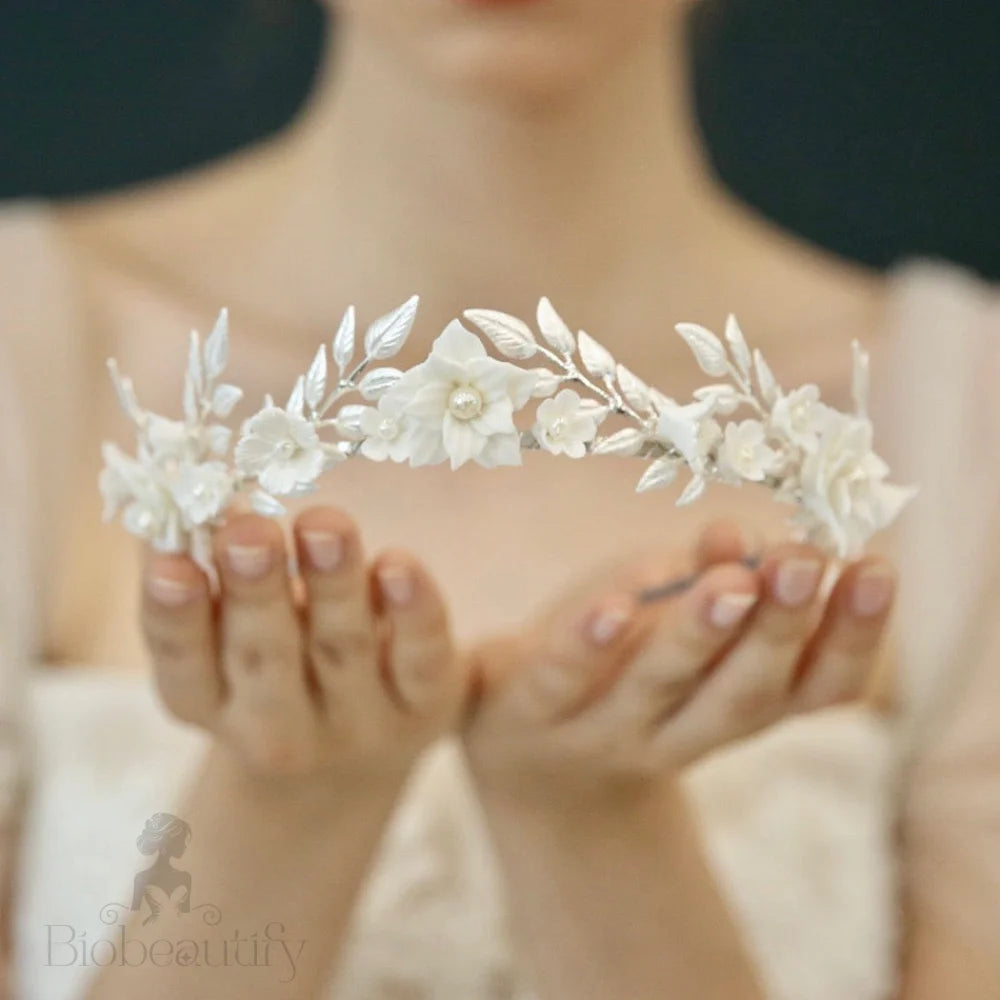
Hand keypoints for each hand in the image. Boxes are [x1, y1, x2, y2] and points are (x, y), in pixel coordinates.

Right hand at [140, 506, 461, 784]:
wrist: (359, 751)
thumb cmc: (277, 663)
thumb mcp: (225, 630)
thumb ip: (201, 564)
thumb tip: (176, 481)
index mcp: (210, 703)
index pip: (183, 664)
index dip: (174, 613)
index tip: (170, 561)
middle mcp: (278, 729)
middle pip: (264, 658)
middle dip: (255, 592)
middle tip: (247, 533)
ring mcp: (357, 723)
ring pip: (341, 649)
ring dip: (331, 585)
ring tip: (323, 525)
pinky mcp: (424, 705)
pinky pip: (420, 659)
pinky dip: (412, 612)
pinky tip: (399, 564)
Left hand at [464, 519, 895, 798]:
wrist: (525, 755)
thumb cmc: (617, 666)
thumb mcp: (674, 620)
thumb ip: (709, 577)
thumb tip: (736, 537)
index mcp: (731, 707)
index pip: (813, 687)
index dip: (852, 637)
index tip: (878, 569)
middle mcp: (678, 732)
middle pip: (740, 694)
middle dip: (777, 630)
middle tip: (802, 563)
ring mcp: (603, 730)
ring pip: (658, 689)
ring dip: (698, 636)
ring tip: (729, 584)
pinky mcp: (530, 710)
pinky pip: (562, 679)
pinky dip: (586, 643)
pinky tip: (610, 606)